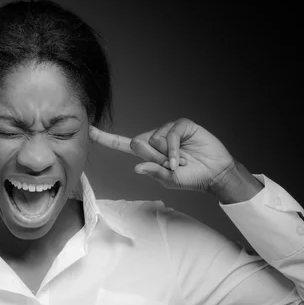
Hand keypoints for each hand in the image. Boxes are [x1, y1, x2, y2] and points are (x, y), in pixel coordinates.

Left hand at [89, 118, 234, 191]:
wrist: (214, 174)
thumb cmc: (191, 178)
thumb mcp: (168, 179)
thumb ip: (153, 171)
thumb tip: (136, 166)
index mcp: (147, 153)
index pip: (122, 144)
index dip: (106, 138)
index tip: (89, 130)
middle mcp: (154, 138)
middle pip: (138, 144)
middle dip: (153, 158)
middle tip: (170, 165)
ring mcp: (168, 130)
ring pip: (153, 139)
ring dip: (166, 154)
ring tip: (180, 160)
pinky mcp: (181, 125)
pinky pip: (169, 134)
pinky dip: (174, 149)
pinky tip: (182, 156)